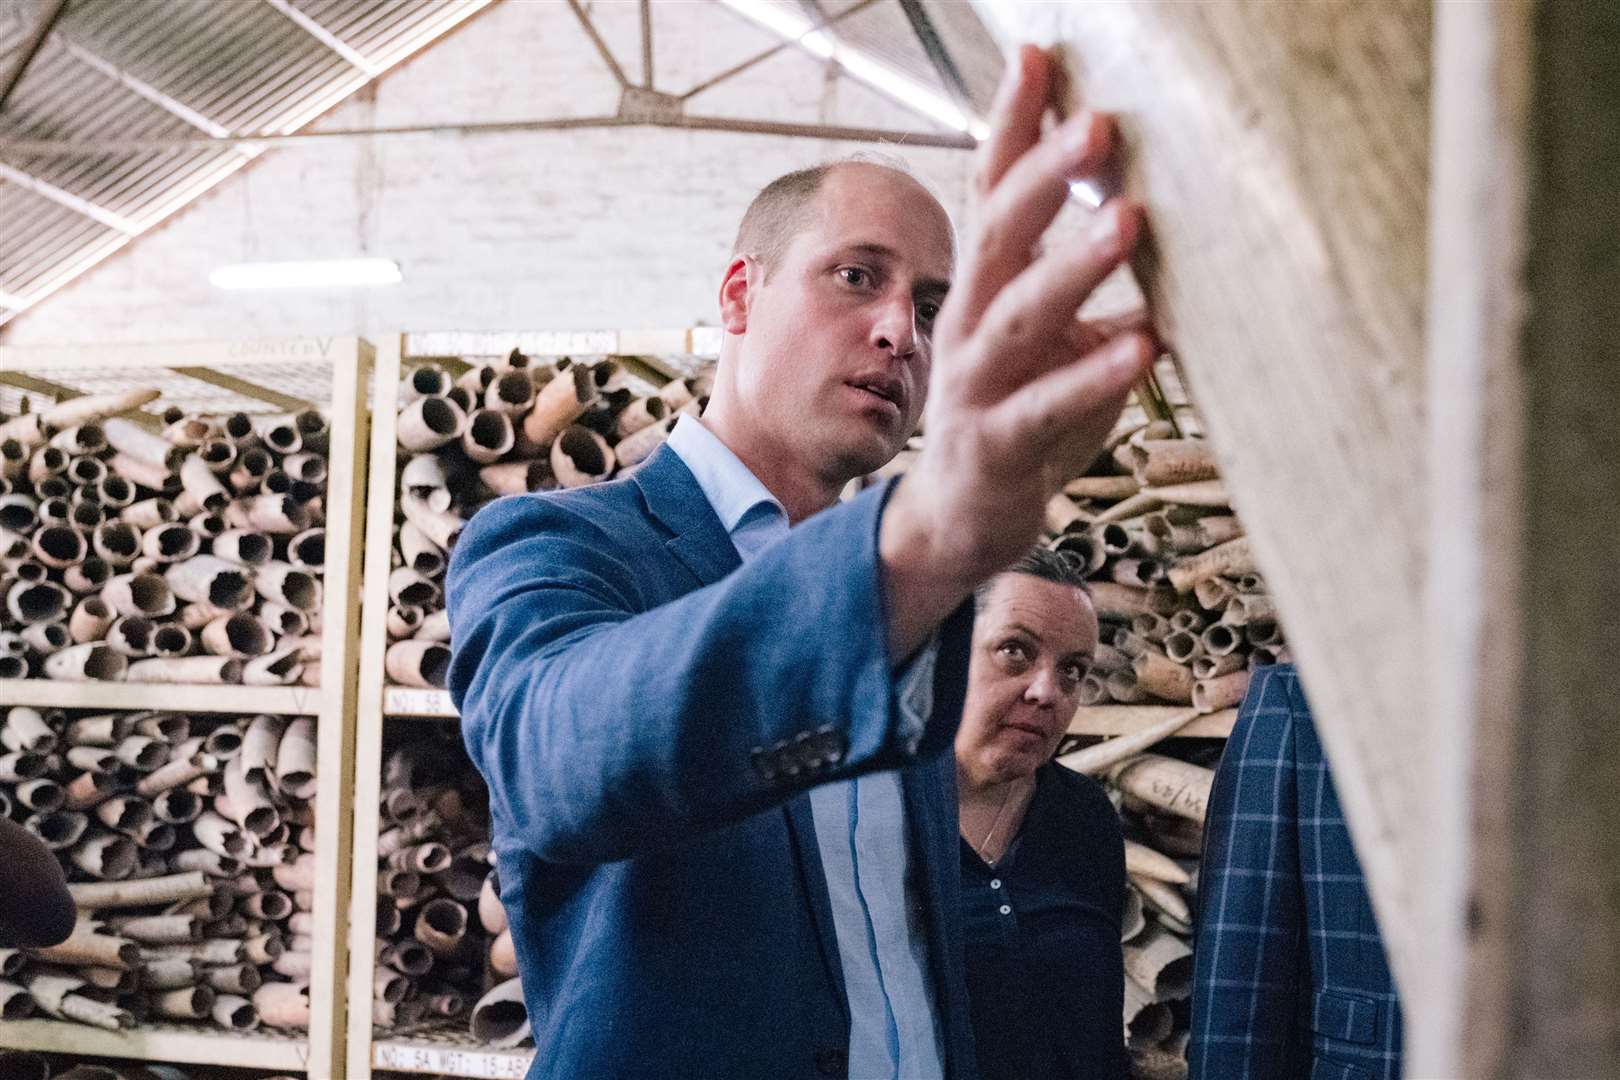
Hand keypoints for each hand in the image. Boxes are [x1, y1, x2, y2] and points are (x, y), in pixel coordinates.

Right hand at [881, 45, 1154, 656]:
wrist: (963, 517)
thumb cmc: (1022, 415)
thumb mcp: (1053, 339)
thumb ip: (1088, 284)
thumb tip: (1154, 214)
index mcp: (985, 288)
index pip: (992, 191)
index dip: (1014, 126)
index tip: (1041, 57)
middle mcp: (970, 324)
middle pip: (998, 235)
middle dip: (1044, 174)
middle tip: (1100, 124)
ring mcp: (976, 386)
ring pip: (1019, 315)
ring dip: (1073, 266)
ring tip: (1129, 219)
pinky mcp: (997, 444)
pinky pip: (1046, 406)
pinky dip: (1093, 374)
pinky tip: (1145, 345)